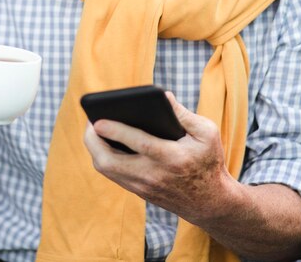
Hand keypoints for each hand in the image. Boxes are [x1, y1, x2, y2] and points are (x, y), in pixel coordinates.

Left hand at [83, 92, 233, 225]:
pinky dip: (104, 156)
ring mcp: (143, 186)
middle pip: (110, 162)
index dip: (116, 131)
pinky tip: (102, 141)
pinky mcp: (138, 191)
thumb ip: (185, 114)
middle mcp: (153, 175)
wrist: (211, 203)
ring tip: (93, 127)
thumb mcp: (207, 134)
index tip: (98, 120)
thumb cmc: (208, 162)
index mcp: (172, 158)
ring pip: (107, 169)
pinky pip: (112, 173)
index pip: (139, 143)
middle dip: (93, 141)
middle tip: (90, 120)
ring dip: (95, 148)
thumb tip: (163, 96)